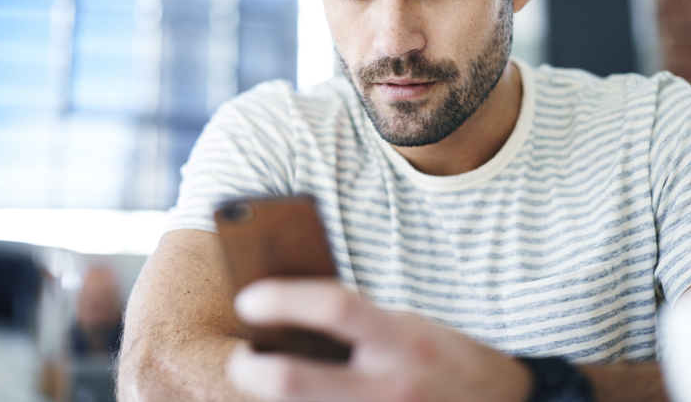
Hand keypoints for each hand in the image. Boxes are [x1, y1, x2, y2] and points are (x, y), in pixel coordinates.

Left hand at [227, 278, 532, 401]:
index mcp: (402, 338)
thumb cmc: (451, 360)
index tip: (248, 298)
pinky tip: (301, 397)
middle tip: (239, 358)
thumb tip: (296, 313)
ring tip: (263, 381)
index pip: (334, 306)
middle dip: (250, 370)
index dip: (283, 298)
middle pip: (294, 380)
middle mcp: (391, 385)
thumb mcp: (412, 327)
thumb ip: (361, 323)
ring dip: (272, 396)